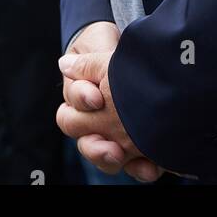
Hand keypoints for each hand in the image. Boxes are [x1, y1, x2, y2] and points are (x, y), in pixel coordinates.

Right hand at [57, 46, 162, 182]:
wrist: (134, 50)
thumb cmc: (107, 49)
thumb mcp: (98, 51)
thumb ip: (86, 64)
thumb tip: (65, 65)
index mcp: (79, 105)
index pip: (70, 115)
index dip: (81, 103)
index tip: (96, 98)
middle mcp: (95, 126)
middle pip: (88, 147)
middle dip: (97, 150)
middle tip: (113, 149)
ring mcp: (116, 136)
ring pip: (109, 160)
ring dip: (116, 161)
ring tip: (125, 158)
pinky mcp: (138, 143)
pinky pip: (137, 164)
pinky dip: (143, 167)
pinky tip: (152, 166)